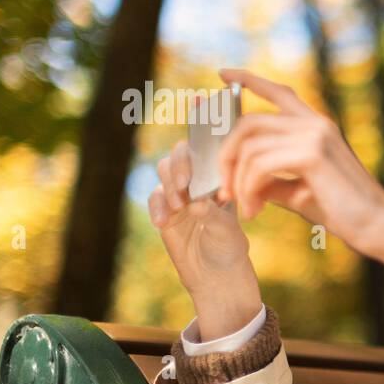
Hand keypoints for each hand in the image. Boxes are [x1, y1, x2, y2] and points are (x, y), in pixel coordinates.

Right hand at [149, 137, 261, 338]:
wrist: (215, 276)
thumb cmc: (229, 248)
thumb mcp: (227, 231)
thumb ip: (213, 214)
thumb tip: (197, 202)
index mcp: (221, 176)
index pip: (210, 146)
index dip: (204, 124)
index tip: (201, 107)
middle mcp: (199, 179)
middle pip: (181, 154)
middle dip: (181, 165)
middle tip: (186, 184)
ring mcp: (179, 193)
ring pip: (165, 172)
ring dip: (170, 185)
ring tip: (180, 207)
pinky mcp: (164, 210)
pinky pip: (154, 198)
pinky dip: (158, 207)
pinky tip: (163, 222)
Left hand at [213, 68, 383, 256]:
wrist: (378, 226)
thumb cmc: (343, 212)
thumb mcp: (298, 190)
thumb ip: (270, 179)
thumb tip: (237, 181)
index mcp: (317, 127)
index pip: (280, 92)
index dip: (249, 80)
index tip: (223, 75)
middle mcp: (316, 123)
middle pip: (250, 122)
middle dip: (226, 155)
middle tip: (224, 191)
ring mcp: (315, 135)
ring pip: (250, 145)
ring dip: (237, 181)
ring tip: (244, 208)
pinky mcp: (312, 154)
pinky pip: (260, 164)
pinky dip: (249, 189)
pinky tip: (254, 210)